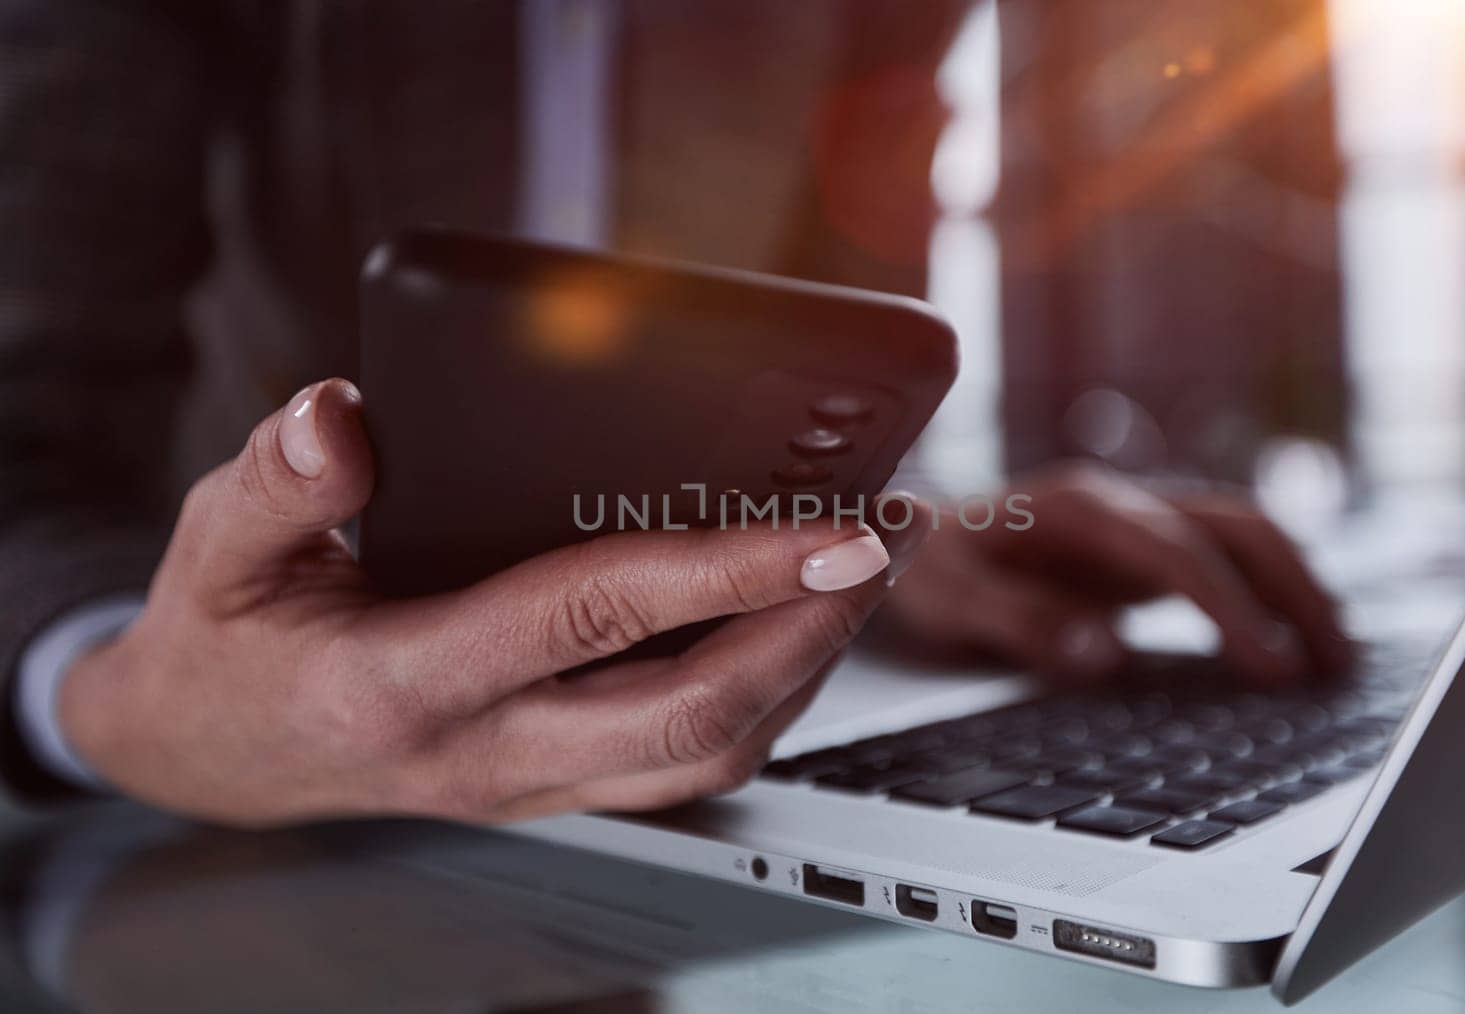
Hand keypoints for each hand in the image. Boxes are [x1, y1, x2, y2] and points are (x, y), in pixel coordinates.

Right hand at [60, 380, 930, 826]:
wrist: (210, 755)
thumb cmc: (227, 641)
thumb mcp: (217, 548)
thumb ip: (277, 480)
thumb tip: (344, 414)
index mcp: (408, 682)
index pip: (594, 618)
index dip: (725, 567)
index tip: (834, 524)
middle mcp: (487, 751)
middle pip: (690, 715)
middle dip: (808, 632)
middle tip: (884, 544)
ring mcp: (529, 781)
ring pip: (705, 755)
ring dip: (801, 672)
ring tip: (862, 579)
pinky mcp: (553, 784)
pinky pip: (683, 761)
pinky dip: (760, 699)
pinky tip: (791, 628)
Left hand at [879, 462, 1350, 685]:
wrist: (899, 545)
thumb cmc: (919, 572)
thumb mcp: (948, 601)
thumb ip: (1020, 622)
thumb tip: (1104, 652)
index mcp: (1076, 508)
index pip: (1177, 551)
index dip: (1230, 607)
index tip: (1272, 666)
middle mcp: (1118, 504)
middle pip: (1234, 526)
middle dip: (1295, 587)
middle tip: (1338, 661)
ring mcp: (1133, 525)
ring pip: (1241, 537)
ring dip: (1296, 587)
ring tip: (1340, 657)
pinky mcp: (1138, 553)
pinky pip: (1221, 562)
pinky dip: (1267, 595)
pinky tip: (1292, 644)